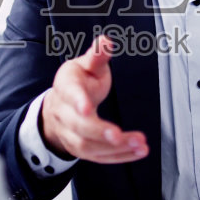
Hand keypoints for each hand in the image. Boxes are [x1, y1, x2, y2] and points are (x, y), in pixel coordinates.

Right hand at [39, 35, 148, 163]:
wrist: (60, 105)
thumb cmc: (77, 82)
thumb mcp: (85, 65)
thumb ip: (97, 56)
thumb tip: (106, 42)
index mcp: (66, 88)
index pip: (70, 95)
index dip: (78, 102)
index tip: (87, 107)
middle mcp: (65, 114)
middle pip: (79, 127)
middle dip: (100, 132)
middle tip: (119, 135)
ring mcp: (72, 134)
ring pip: (89, 147)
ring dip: (115, 148)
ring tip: (138, 144)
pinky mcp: (83, 149)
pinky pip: (100, 157)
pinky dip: (120, 157)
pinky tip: (138, 152)